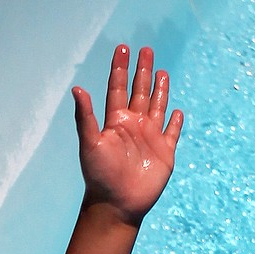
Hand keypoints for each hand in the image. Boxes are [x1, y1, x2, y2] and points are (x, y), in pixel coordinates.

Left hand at [73, 45, 182, 224]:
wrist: (116, 205)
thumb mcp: (90, 144)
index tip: (123, 48)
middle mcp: (132, 126)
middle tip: (145, 49)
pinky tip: (177, 112)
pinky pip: (172, 132)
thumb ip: (85, 117)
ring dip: (159, 90)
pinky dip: (175, 122)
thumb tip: (77, 89)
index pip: (118, 88)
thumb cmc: (99, 176)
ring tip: (161, 72)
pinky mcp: (164, 152)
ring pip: (156, 107)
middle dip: (142, 71)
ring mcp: (149, 138)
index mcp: (115, 122)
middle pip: (139, 92)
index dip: (120, 69)